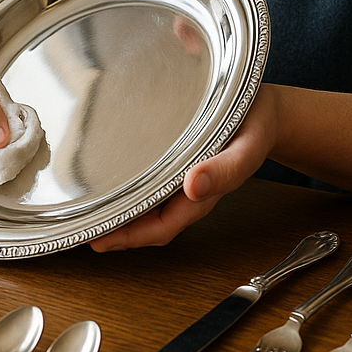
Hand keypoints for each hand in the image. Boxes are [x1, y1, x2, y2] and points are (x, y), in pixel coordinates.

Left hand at [89, 90, 275, 250]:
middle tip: (82, 229)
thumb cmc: (256, 125)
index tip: (101, 239)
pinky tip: (115, 185)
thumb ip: (225, 168)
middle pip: (150, 222)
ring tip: (89, 212)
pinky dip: (133, 192)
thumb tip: (193, 187)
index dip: (131, 236)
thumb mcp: (246, 146)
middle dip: (118, 230)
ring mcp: (184, 179)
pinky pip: (154, 186)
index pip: (163, 226)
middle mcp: (189, 190)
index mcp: (204, 193)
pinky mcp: (180, 163)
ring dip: (123, 213)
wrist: (269, 112)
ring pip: (150, 207)